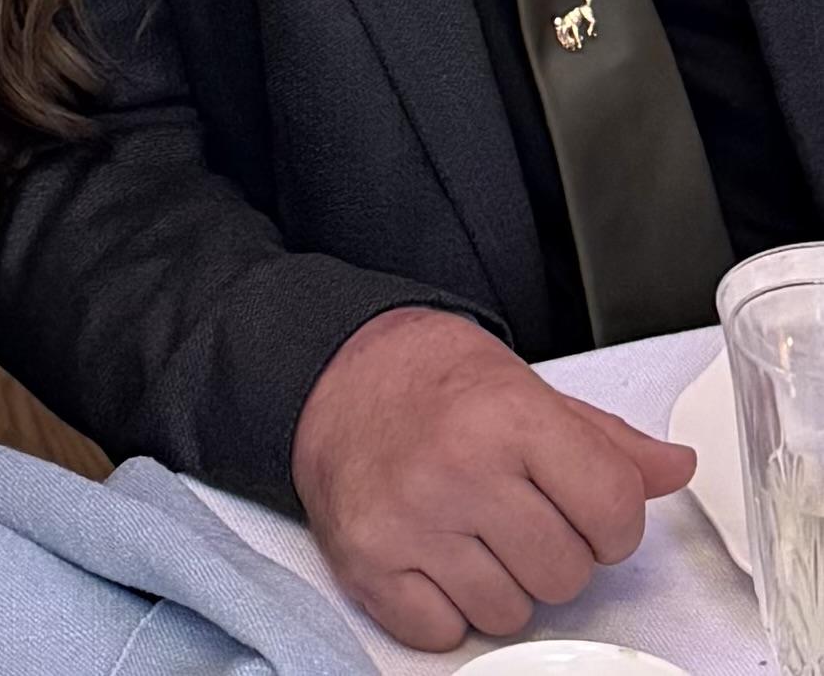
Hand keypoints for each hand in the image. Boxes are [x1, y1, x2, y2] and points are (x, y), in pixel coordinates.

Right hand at [291, 307, 694, 651]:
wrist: (330, 372)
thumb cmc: (431, 377)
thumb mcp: (523, 383)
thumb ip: (603, 438)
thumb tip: (676, 469)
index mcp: (507, 415)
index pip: (616, 511)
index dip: (611, 519)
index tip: (585, 503)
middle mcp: (458, 469)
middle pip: (569, 574)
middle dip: (554, 549)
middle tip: (514, 505)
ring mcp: (410, 522)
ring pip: (511, 614)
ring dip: (501, 581)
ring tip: (469, 524)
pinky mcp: (368, 564)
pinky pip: (445, 634)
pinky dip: (446, 606)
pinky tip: (434, 550)